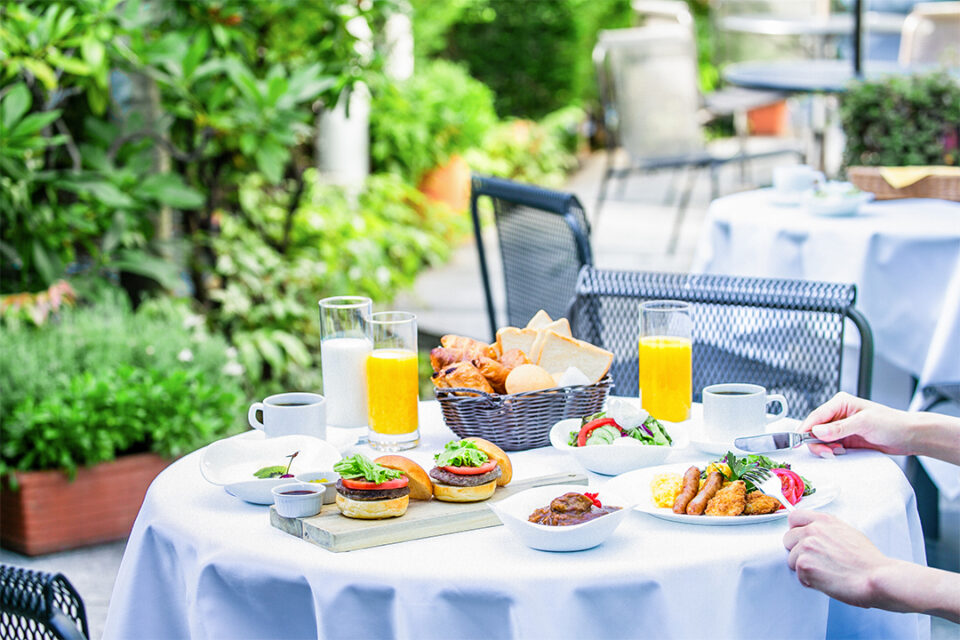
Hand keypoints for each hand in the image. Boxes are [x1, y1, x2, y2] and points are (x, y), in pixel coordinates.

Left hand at [782, 510, 892, 607]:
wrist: (877, 577)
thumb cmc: (868, 561)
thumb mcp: (848, 533)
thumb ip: (827, 531)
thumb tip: (818, 536)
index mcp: (824, 520)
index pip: (794, 518)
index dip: (796, 530)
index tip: (800, 539)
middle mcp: (812, 530)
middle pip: (788, 539)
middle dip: (798, 551)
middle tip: (816, 561)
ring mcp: (806, 546)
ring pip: (792, 559)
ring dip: (804, 568)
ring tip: (826, 572)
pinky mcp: (804, 564)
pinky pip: (799, 575)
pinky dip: (810, 581)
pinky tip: (827, 580)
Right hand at [798, 392, 912, 457]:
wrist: (908, 436)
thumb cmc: (892, 423)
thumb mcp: (864, 423)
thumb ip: (839, 428)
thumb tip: (817, 431)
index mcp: (840, 403)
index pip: (816, 416)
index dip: (806, 428)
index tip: (798, 440)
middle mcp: (838, 414)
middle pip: (815, 429)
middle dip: (817, 442)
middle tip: (827, 452)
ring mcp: (841, 427)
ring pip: (820, 439)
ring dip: (825, 447)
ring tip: (837, 452)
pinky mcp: (846, 438)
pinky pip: (830, 445)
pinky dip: (831, 451)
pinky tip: (841, 452)